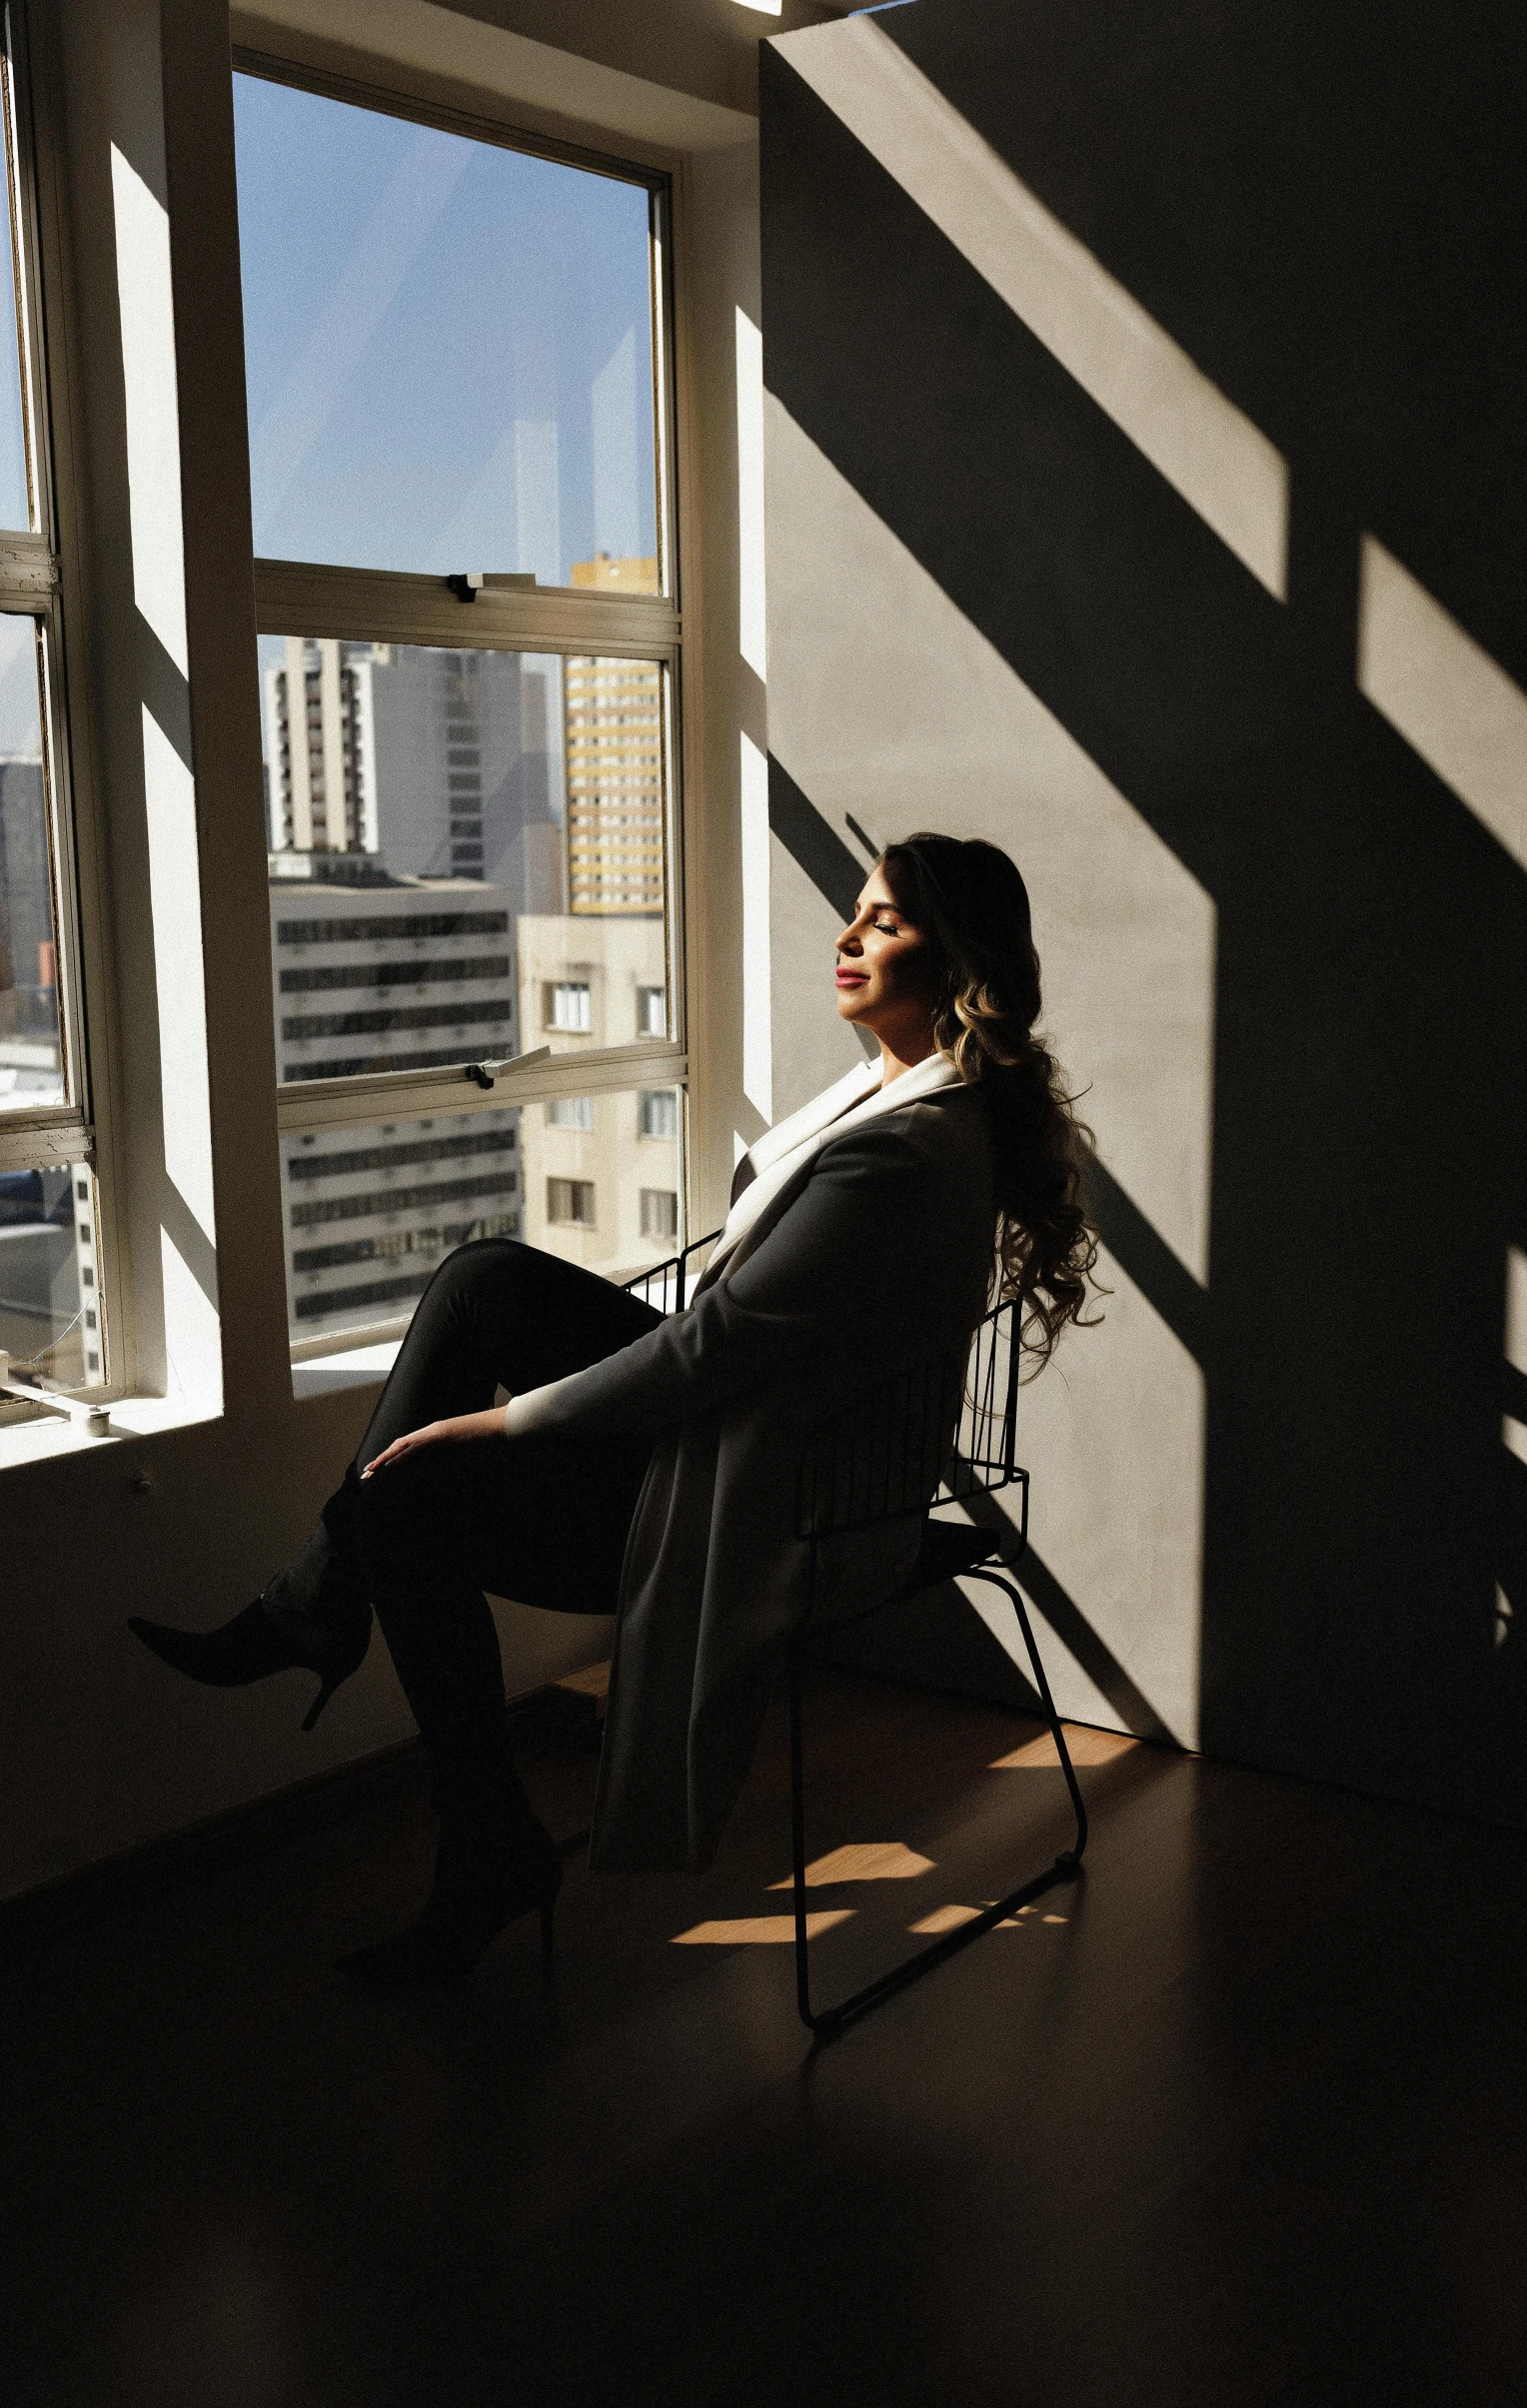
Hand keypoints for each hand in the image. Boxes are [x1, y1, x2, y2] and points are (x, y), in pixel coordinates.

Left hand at [359, 1408, 508, 1477]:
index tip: (377, 1470)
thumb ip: (452, 1458)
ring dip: (384, 1459)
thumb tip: (446, 1469)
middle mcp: (429, 1433)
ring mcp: (433, 1433)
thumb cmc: (484, 1439)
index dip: (390, 1458)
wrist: (495, 1427)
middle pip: (399, 1446)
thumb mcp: (464, 1453)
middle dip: (381, 1461)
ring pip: (402, 1446)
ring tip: (370, 1471)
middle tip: (365, 1475)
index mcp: (434, 1437)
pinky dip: (402, 1456)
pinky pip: (415, 1447)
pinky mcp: (438, 1436)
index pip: (406, 1447)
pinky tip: (390, 1465)